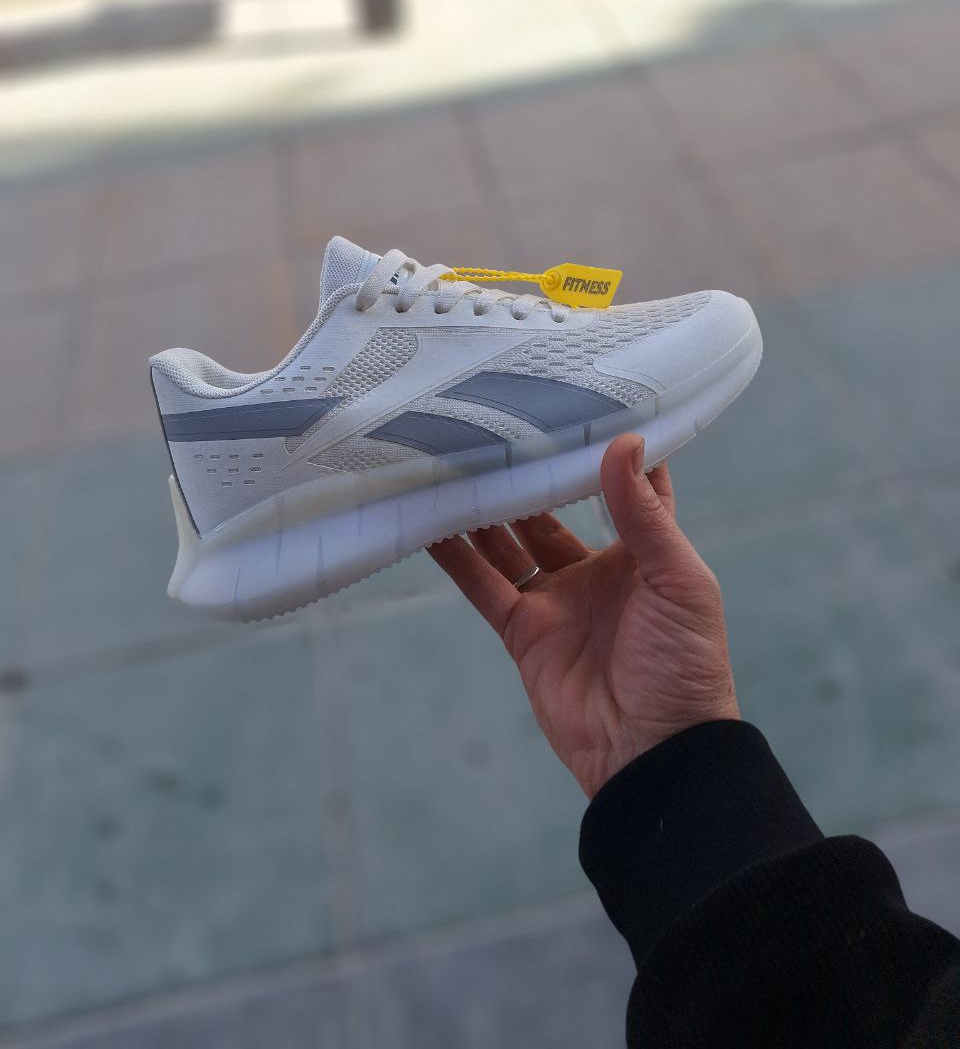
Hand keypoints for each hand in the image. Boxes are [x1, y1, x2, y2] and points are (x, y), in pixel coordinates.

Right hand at [429, 434, 739, 798]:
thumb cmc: (686, 666)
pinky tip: (432, 523)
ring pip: (510, 542)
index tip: (583, 401)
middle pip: (553, 511)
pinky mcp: (524, 633)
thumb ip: (643, 516)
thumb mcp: (678, 580)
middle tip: (494, 429)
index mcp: (645, 554)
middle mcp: (597, 571)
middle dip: (528, 475)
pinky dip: (457, 557)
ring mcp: (557, 601)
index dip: (609, 450)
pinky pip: (485, 586)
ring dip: (485, 508)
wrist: (653, 754)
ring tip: (454, 463)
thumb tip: (624, 444)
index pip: (627, 489)